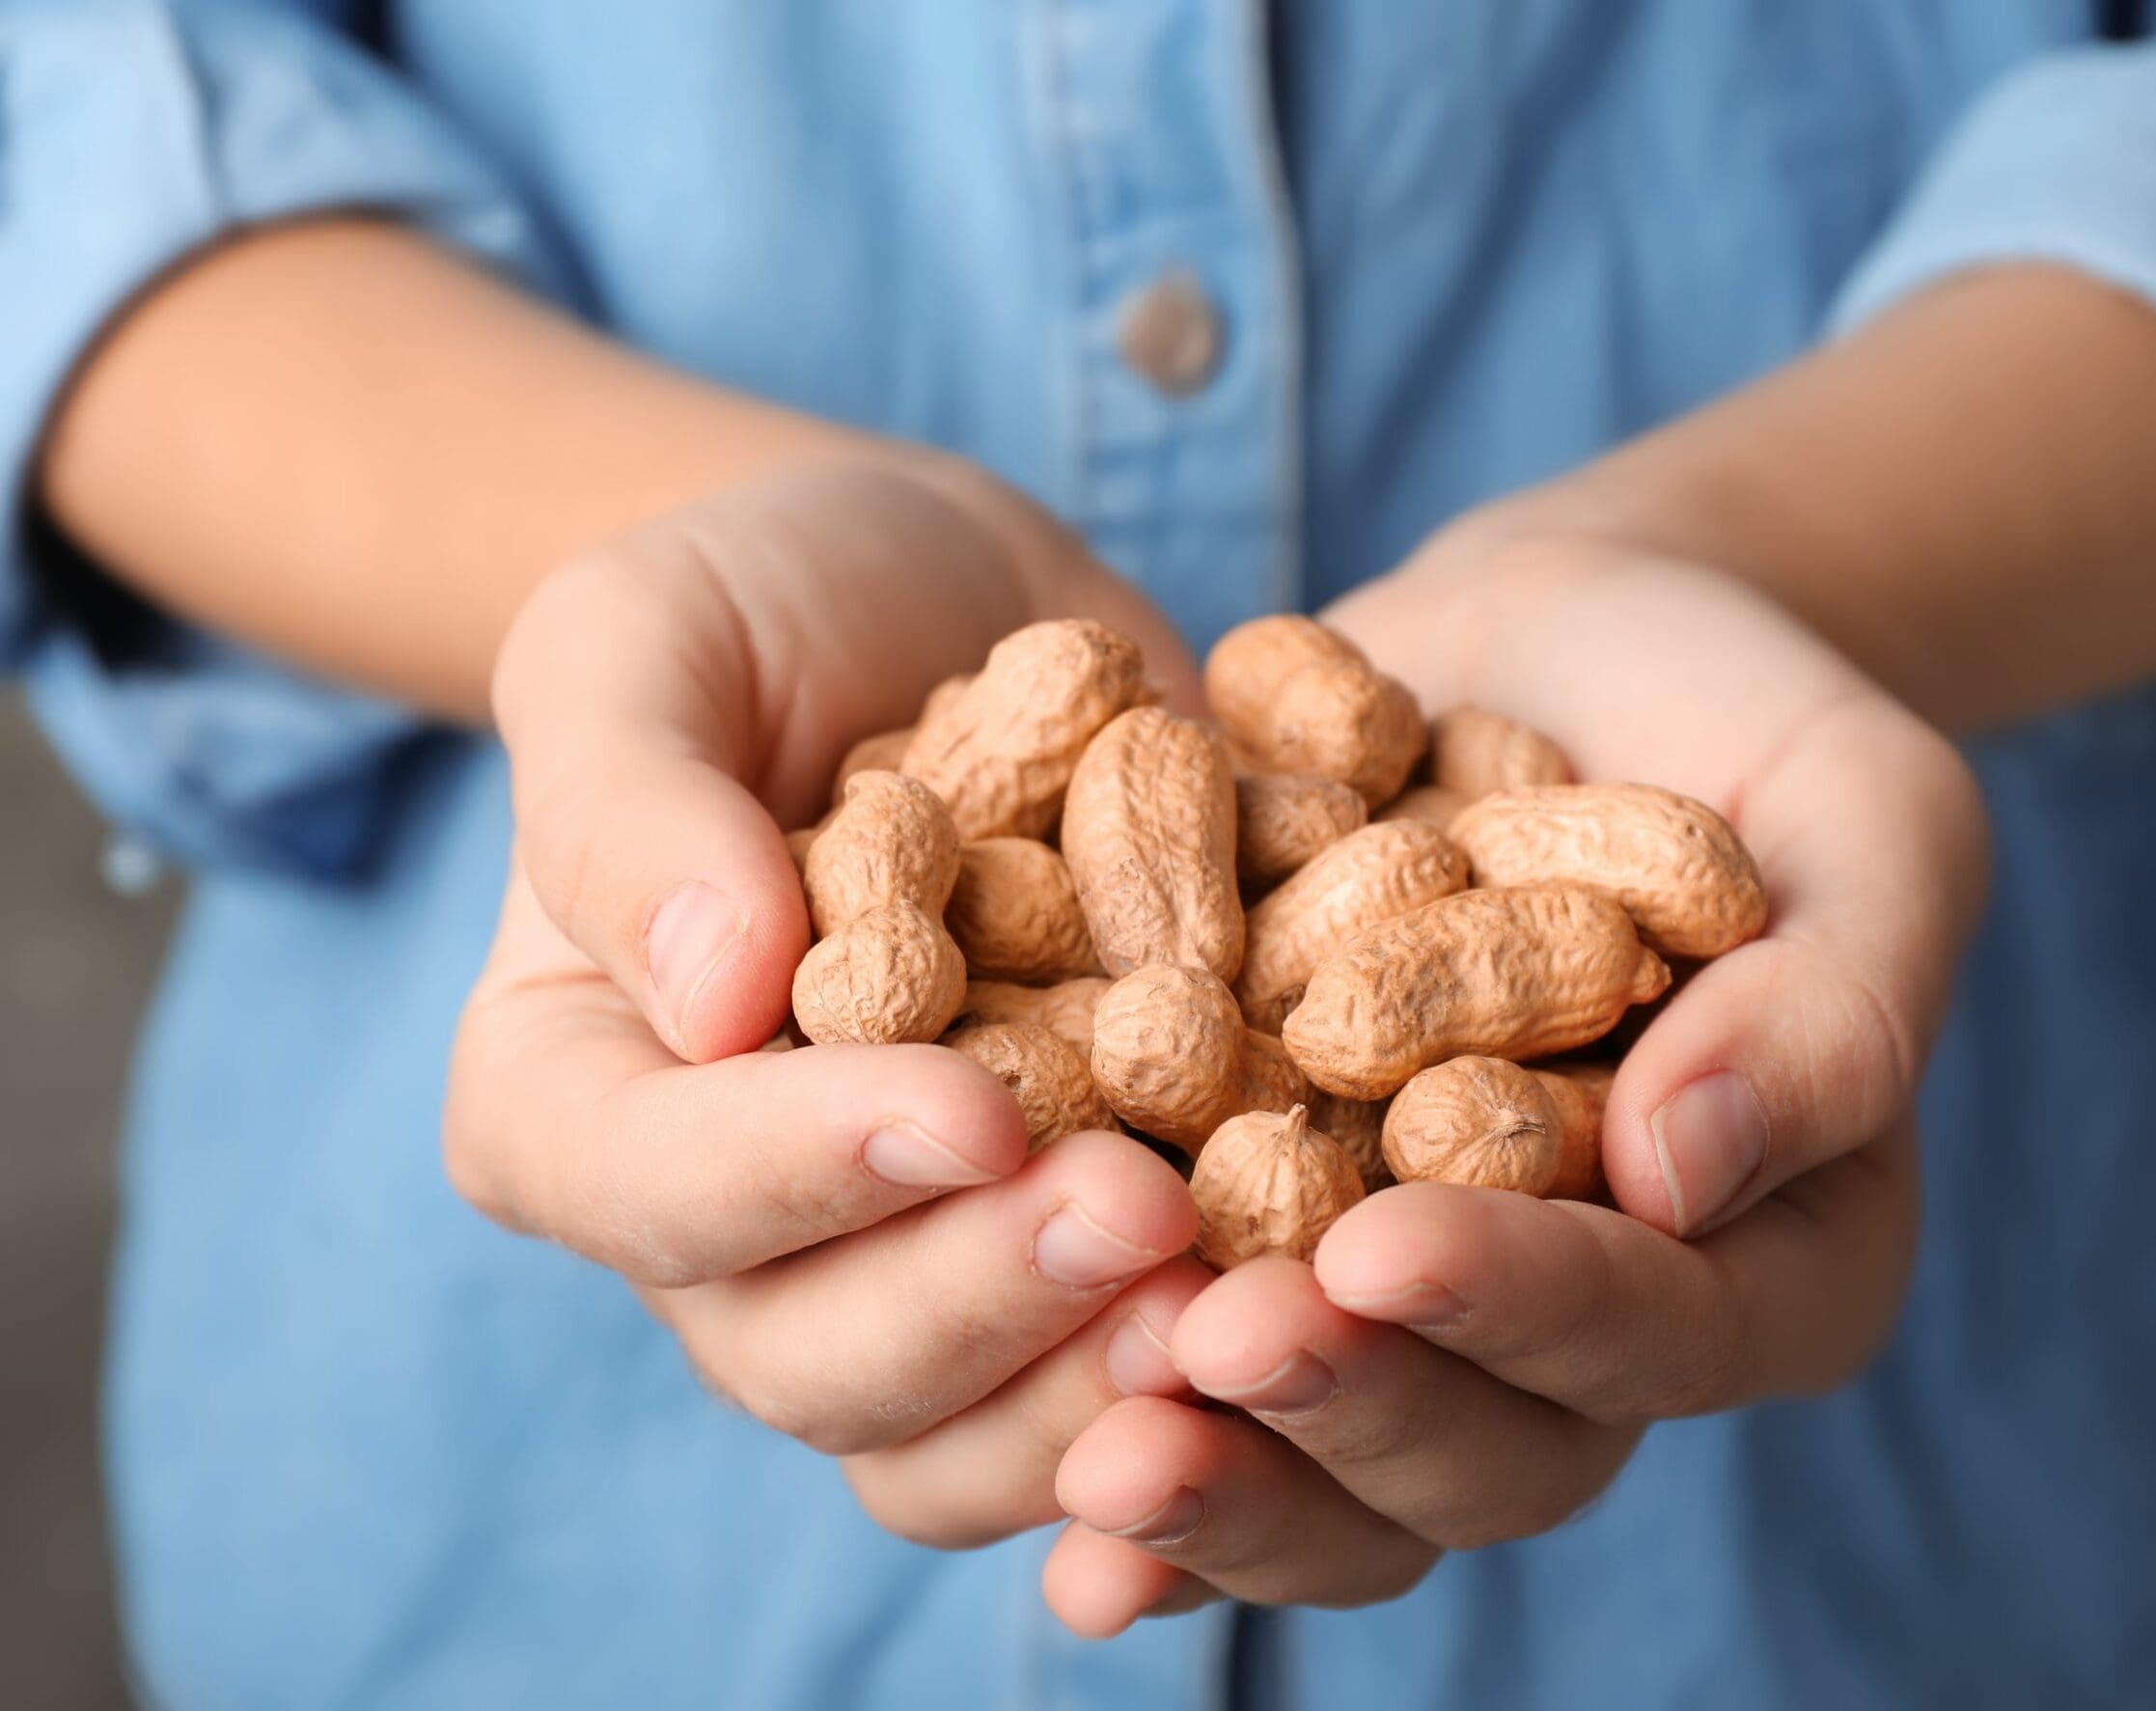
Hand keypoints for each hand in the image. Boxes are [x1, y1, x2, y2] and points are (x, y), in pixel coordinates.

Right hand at [446, 449, 1213, 1547]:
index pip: (649, 1183)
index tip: (969, 1112)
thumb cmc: (760, 605)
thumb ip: (630, 805)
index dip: (800, 1173)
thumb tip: (711, 998)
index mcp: (572, 1099)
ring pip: (962, 1433)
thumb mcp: (645, 637)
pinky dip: (1207, 1378)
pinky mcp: (1051, 1266)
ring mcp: (897, 1268)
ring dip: (1102, 1388)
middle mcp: (724, 1233)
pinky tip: (1326, 1314)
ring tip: (1248, 1298)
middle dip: (984, 1300)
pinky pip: (1109, 1384)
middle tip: (1151, 1214)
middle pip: (813, 1357)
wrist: (947, 617)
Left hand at [1039, 529, 1988, 1632]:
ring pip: (1336, 1466)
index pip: (1666, 1329)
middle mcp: (1589, 1319)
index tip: (1383, 1251)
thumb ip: (1828, 1005)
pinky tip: (1031, 1493)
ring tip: (1088, 1461)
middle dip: (1346, 1415)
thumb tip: (1680, 1179)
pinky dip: (1121, 1426)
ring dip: (1215, 1473)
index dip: (1527, 1312)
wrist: (1558, 653)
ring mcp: (1422, 1296)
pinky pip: (1207, 1377)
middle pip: (1487, 1449)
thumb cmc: (1749, 720)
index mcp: (1768, 1256)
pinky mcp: (1281, 1238)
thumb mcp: (1868, 820)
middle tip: (1204, 1355)